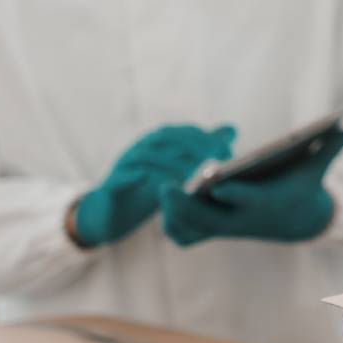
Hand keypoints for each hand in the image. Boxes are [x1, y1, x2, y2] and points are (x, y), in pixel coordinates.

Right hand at [73, 125, 234, 247]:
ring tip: (190, 175)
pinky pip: (117, 180)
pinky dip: (132, 178)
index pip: (182, 132)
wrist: (114, 214)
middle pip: (164, 137)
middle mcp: (140, 149)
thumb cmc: (151, 189)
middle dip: (190, 145)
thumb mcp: (180, 169)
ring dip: (168, 163)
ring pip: (144, 156)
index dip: (204, 138)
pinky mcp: (109, 188)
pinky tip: (152, 182)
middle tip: (211, 160)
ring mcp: (123, 167)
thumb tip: (232, 129)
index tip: (225, 152)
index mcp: (158, 144)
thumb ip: (204, 151)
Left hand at [160, 129, 342, 246]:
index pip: (245, 200)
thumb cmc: (302, 185)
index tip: (215, 177)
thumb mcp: (314, 169)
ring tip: (161, 190)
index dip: (230, 190)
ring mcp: (227, 228)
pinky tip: (163, 205)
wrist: (296, 220)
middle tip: (167, 184)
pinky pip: (187, 234)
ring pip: (193, 228)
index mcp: (265, 205)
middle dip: (187, 204)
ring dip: (174, 215)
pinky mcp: (215, 230)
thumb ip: (328, 151)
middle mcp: (243, 221)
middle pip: (209, 219)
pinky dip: (173, 224)